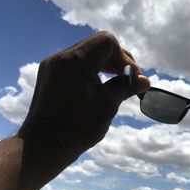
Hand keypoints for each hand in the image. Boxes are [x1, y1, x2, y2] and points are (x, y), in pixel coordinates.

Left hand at [18, 31, 149, 158]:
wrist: (43, 146)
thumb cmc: (76, 130)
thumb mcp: (106, 106)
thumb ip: (125, 87)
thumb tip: (146, 80)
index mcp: (74, 63)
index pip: (106, 42)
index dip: (124, 58)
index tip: (132, 78)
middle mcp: (61, 58)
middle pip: (97, 44)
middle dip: (117, 59)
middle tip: (129, 79)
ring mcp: (54, 64)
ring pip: (88, 51)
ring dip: (106, 62)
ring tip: (118, 80)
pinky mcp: (52, 73)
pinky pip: (77, 61)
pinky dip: (93, 67)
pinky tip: (101, 83)